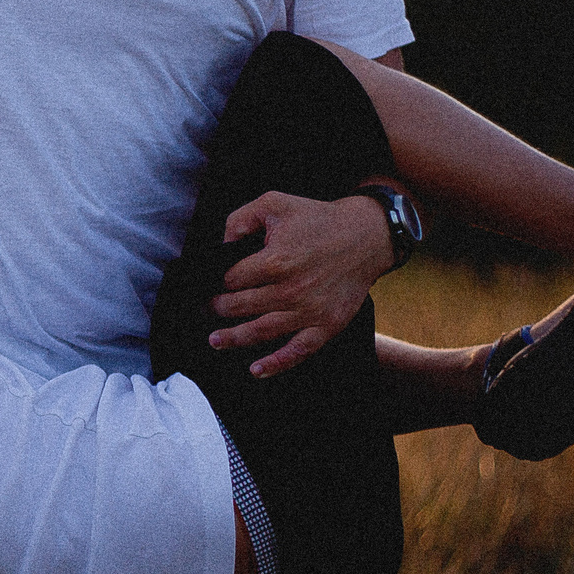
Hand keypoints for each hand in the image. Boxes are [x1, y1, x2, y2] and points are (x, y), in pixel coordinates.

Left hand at [208, 192, 391, 377]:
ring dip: (233, 338)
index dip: (219, 282)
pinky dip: (276, 364)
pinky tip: (256, 370)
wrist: (367, 235)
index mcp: (276, 261)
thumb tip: (221, 244)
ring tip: (215, 340)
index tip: (212, 284)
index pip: (232, 280)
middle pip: (241, 307)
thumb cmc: (318, 219)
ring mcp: (309, 311)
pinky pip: (298, 351)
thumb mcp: (275, 203)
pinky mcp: (327, 325)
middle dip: (218, 309)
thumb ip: (241, 218)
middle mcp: (291, 290)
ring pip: (261, 331)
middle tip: (207, 310)